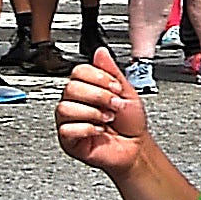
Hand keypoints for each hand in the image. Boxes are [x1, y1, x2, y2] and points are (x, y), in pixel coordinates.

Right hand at [54, 50, 150, 172]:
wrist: (136, 147)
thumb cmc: (130, 123)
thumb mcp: (127, 92)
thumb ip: (112, 72)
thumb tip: (100, 52)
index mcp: (87, 89)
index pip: (79, 72)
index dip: (99, 78)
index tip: (115, 87)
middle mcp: (75, 103)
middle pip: (70, 88)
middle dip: (98, 96)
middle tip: (114, 105)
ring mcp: (69, 121)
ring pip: (65, 108)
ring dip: (93, 113)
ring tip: (107, 118)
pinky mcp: (68, 139)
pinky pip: (66, 129)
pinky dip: (87, 128)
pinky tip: (98, 130)